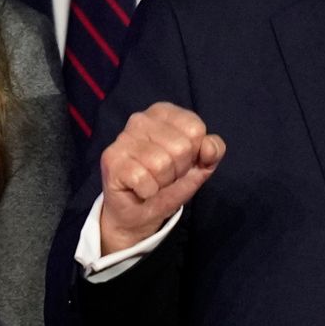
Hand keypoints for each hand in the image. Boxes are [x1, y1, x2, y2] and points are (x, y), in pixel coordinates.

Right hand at [97, 102, 225, 254]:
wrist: (138, 213)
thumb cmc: (168, 183)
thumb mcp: (199, 166)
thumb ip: (213, 151)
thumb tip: (209, 147)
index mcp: (164, 113)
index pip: (195, 129)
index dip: (194, 153)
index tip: (181, 162)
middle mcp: (140, 119)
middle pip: (181, 147)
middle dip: (178, 170)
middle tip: (165, 176)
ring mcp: (123, 138)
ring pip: (161, 164)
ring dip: (162, 182)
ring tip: (152, 182)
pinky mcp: (111, 159)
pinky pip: (143, 179)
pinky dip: (148, 191)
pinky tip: (140, 189)